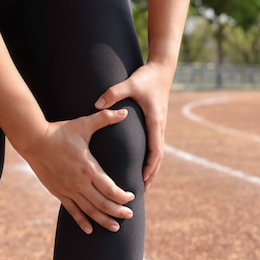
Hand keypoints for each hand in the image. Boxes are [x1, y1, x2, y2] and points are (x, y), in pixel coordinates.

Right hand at [16, 109, 135, 233]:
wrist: (33, 140)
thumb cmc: (60, 131)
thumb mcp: (84, 124)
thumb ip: (106, 119)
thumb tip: (125, 111)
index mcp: (88, 168)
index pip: (110, 189)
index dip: (123, 196)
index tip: (132, 196)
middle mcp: (79, 182)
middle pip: (102, 203)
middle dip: (118, 211)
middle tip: (129, 216)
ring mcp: (68, 189)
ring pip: (89, 211)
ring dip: (103, 220)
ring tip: (115, 228)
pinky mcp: (58, 192)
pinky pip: (72, 211)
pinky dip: (82, 221)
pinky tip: (89, 230)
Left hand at [95, 62, 172, 188]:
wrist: (162, 70)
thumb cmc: (146, 77)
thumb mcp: (130, 83)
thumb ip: (113, 93)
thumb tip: (97, 104)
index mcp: (154, 121)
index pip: (155, 149)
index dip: (150, 166)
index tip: (143, 179)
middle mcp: (159, 126)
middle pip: (158, 156)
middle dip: (151, 173)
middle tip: (142, 190)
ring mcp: (159, 125)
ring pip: (158, 152)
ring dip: (152, 168)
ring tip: (143, 184)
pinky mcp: (156, 122)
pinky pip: (155, 145)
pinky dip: (152, 158)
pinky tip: (143, 166)